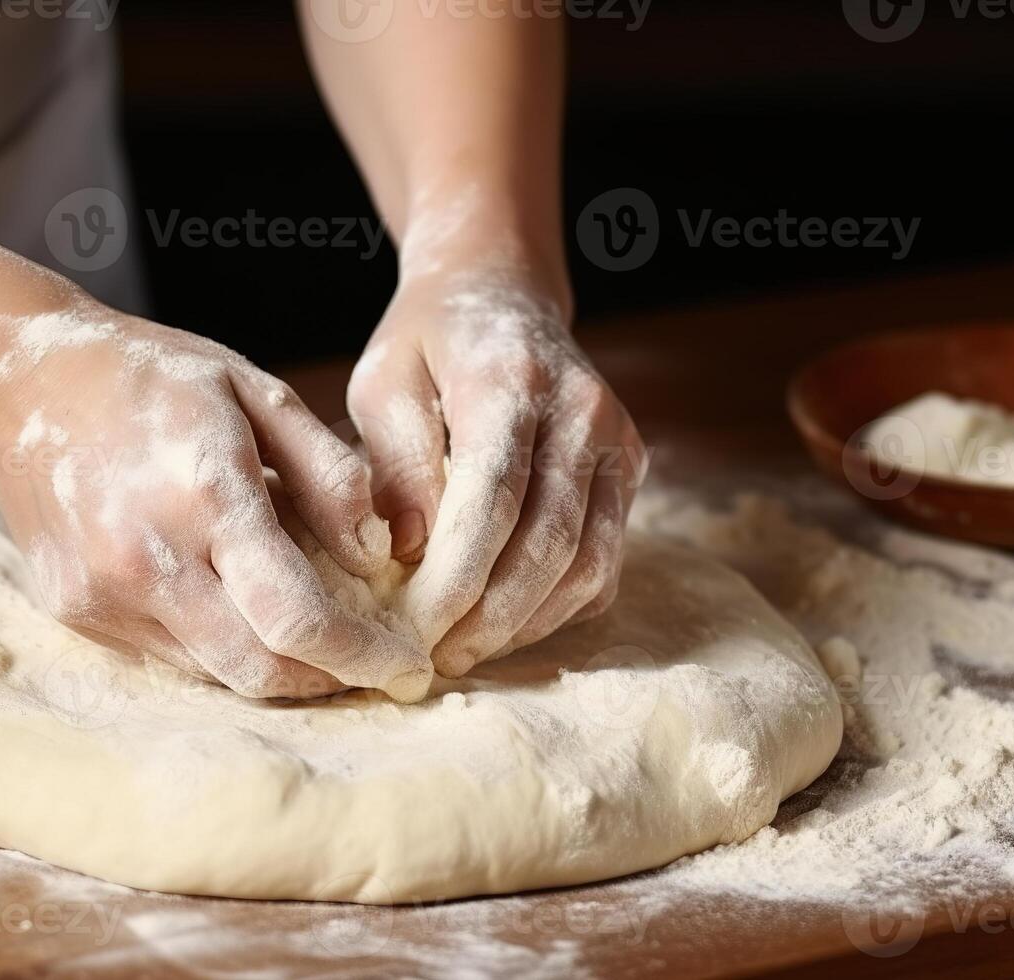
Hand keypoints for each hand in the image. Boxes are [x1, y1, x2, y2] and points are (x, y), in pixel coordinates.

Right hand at [0, 301, 433, 702]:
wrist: (18, 383)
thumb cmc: (151, 376)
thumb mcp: (256, 391)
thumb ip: (329, 474)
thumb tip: (381, 555)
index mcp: (204, 494)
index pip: (296, 616)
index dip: (363, 655)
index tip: (407, 663)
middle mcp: (148, 558)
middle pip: (260, 669)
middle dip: (329, 679)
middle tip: (376, 665)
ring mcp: (103, 594)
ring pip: (216, 672)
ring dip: (278, 667)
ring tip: (318, 635)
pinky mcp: (77, 612)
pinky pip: (170, 655)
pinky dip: (221, 644)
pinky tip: (241, 606)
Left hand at [346, 264, 644, 677]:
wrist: (501, 290)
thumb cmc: (426, 340)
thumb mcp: (384, 381)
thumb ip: (396, 463)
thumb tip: (409, 553)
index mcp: (512, 381)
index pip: (493, 500)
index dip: (456, 576)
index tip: (411, 628)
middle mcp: (581, 412)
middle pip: (548, 542)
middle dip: (489, 616)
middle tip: (434, 659)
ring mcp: (616, 441)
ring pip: (588, 562)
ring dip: (526, 622)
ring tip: (463, 650)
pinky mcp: (628, 469)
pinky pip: (605, 562)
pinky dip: (558, 607)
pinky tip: (504, 624)